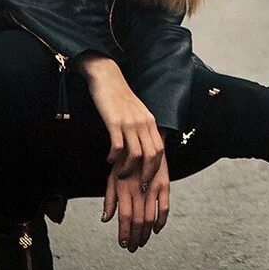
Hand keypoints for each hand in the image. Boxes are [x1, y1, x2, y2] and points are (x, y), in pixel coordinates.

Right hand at [81, 56, 168, 245]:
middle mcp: (145, 125)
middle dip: (147, 178)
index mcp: (151, 126)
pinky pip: (118, 144)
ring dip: (130, 170)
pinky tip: (109, 162)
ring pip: (137, 154)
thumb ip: (141, 134)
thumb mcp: (136, 117)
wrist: (108, 78)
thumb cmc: (120, 100)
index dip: (157, 175)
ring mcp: (131, 122)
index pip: (160, 154)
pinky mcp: (115, 120)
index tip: (152, 191)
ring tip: (122, 178)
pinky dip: (115, 157)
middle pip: (153, 158)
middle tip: (138, 191)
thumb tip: (143, 155)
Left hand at [105, 163, 168, 251]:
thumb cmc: (125, 162)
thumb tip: (105, 219)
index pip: (124, 217)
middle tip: (133, 248)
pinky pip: (164, 207)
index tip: (123, 244)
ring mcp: (152, 187)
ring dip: (146, 234)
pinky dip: (161, 221)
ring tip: (142, 243)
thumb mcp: (112, 177)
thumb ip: (110, 199)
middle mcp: (138, 189)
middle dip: (135, 237)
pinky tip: (157, 230)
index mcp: (123, 188)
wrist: (144, 141)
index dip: (124, 233)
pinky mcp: (164, 184)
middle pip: (138, 220)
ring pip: (151, 217)